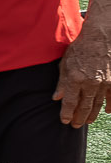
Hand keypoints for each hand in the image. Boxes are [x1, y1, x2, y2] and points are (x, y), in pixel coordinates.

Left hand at [58, 4, 110, 126]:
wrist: (101, 37)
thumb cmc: (81, 48)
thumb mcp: (65, 63)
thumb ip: (62, 82)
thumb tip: (56, 98)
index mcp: (75, 78)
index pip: (70, 102)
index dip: (67, 113)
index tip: (65, 121)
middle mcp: (90, 83)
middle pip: (84, 106)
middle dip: (79, 118)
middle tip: (75, 126)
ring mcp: (105, 82)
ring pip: (98, 104)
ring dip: (92, 114)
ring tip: (86, 121)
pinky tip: (108, 111)